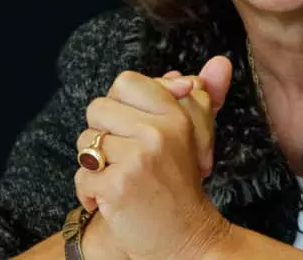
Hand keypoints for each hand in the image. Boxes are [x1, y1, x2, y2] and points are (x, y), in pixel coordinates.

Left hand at [73, 57, 232, 259]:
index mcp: (175, 115)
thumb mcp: (198, 136)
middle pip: (97, 109)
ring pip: (85, 143)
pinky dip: (89, 193)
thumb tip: (220, 62)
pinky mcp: (118, 186)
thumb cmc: (184, 185)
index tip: (132, 128)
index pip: (125, 82)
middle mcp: (158, 132)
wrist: (188, 240)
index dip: (119, 104)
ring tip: (120, 179)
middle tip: (126, 157)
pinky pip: (82, 174)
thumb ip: (205, 96)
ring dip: (94, 166)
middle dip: (102, 135)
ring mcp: (137, 159)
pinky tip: (109, 200)